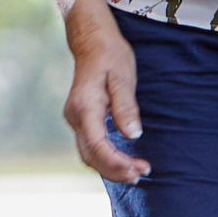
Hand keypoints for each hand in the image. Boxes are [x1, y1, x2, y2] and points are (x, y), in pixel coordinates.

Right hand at [61, 17, 148, 187]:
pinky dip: (105, 159)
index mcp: (85, 107)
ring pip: (88, 155)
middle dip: (115, 170)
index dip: (118, 163)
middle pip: (91, 156)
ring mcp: (75, 119)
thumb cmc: (110, 56)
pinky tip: (123, 162)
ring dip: (110, 168)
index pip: (98, 145)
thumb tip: (133, 136)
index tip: (141, 168)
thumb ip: (126, 108)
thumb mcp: (123, 78)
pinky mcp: (81, 120)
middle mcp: (75, 116)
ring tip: (135, 172)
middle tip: (142, 174)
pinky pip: (90, 147)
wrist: (92, 42)